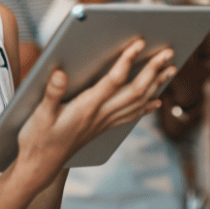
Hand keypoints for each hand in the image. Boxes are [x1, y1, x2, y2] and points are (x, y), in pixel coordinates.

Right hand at [15, 39, 175, 186]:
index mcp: (86, 108)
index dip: (127, 60)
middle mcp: (100, 115)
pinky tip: (157, 100)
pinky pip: (131, 115)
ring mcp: (104, 123)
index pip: (113, 80)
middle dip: (153, 70)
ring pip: (138, 103)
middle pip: (135, 90)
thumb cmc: (38, 138)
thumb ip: (51, 93)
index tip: (139, 43)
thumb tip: (60, 73)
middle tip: (169, 52)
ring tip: (171, 69)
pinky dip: (147, 106)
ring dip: (156, 84)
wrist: (41, 165)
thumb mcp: (40, 114)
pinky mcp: (103, 127)